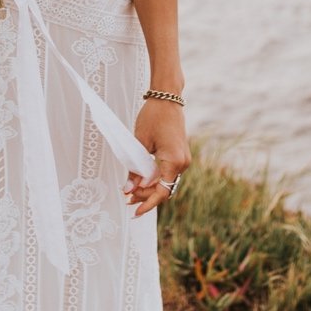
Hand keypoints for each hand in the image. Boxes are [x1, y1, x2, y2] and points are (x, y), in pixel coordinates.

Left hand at [125, 98, 187, 217]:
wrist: (167, 98)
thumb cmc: (153, 116)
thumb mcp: (140, 143)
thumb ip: (135, 169)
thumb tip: (128, 189)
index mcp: (174, 161)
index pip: (161, 191)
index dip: (148, 203)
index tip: (135, 212)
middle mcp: (183, 163)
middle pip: (164, 189)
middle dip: (146, 196)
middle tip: (127, 198)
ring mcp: (183, 159)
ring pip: (166, 182)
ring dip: (150, 188)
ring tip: (131, 192)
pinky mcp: (180, 155)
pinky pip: (168, 173)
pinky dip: (156, 178)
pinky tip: (142, 180)